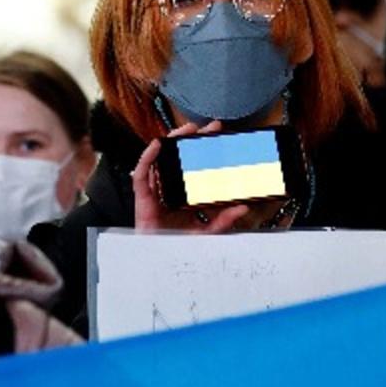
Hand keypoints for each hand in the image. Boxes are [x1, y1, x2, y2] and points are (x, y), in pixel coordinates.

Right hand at [132, 121, 249, 232]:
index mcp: (184, 192)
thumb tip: (242, 208)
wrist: (159, 258)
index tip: (221, 138)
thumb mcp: (206, 230)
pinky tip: (157, 146)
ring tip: (186, 130)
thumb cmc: (176, 243)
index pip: (195, 165)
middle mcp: (169, 187)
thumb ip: (223, 220)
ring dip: (172, 141)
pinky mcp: (143, 197)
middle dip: (193, 139)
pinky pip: (142, 174)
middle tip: (209, 128)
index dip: (206, 150)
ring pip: (161, 159)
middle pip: (180, 157)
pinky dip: (147, 158)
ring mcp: (156, 190)